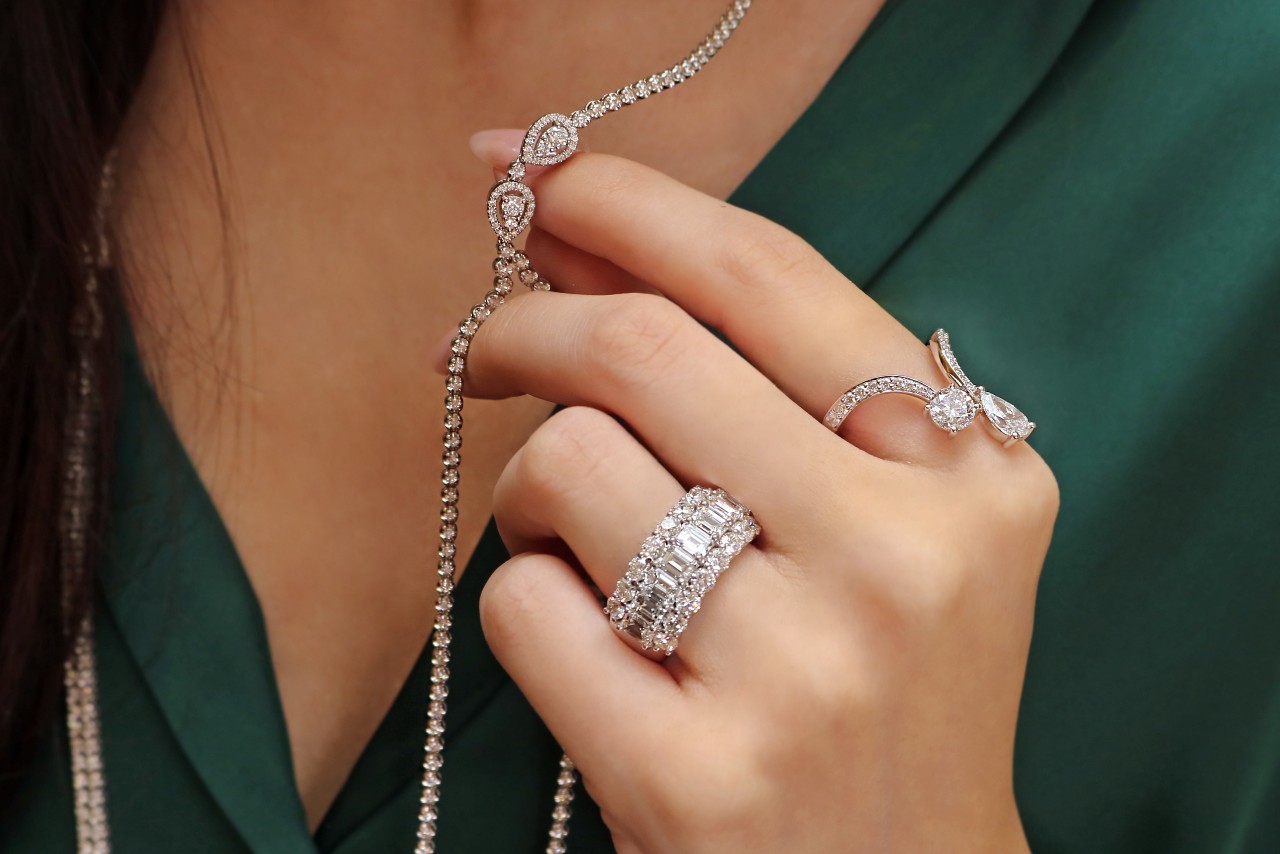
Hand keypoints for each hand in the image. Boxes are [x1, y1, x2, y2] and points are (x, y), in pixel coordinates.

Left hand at [448, 138, 1057, 852]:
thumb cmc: (881, 689)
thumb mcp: (893, 522)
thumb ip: (776, 383)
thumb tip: (583, 242)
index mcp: (965, 475)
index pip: (771, 278)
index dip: (634, 203)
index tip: (541, 177)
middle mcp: (899, 558)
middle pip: (641, 350)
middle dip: (524, 324)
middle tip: (481, 346)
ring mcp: (798, 672)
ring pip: (567, 464)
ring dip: (532, 484)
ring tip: (572, 534)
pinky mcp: (693, 779)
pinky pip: (523, 607)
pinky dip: (524, 599)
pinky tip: (583, 638)